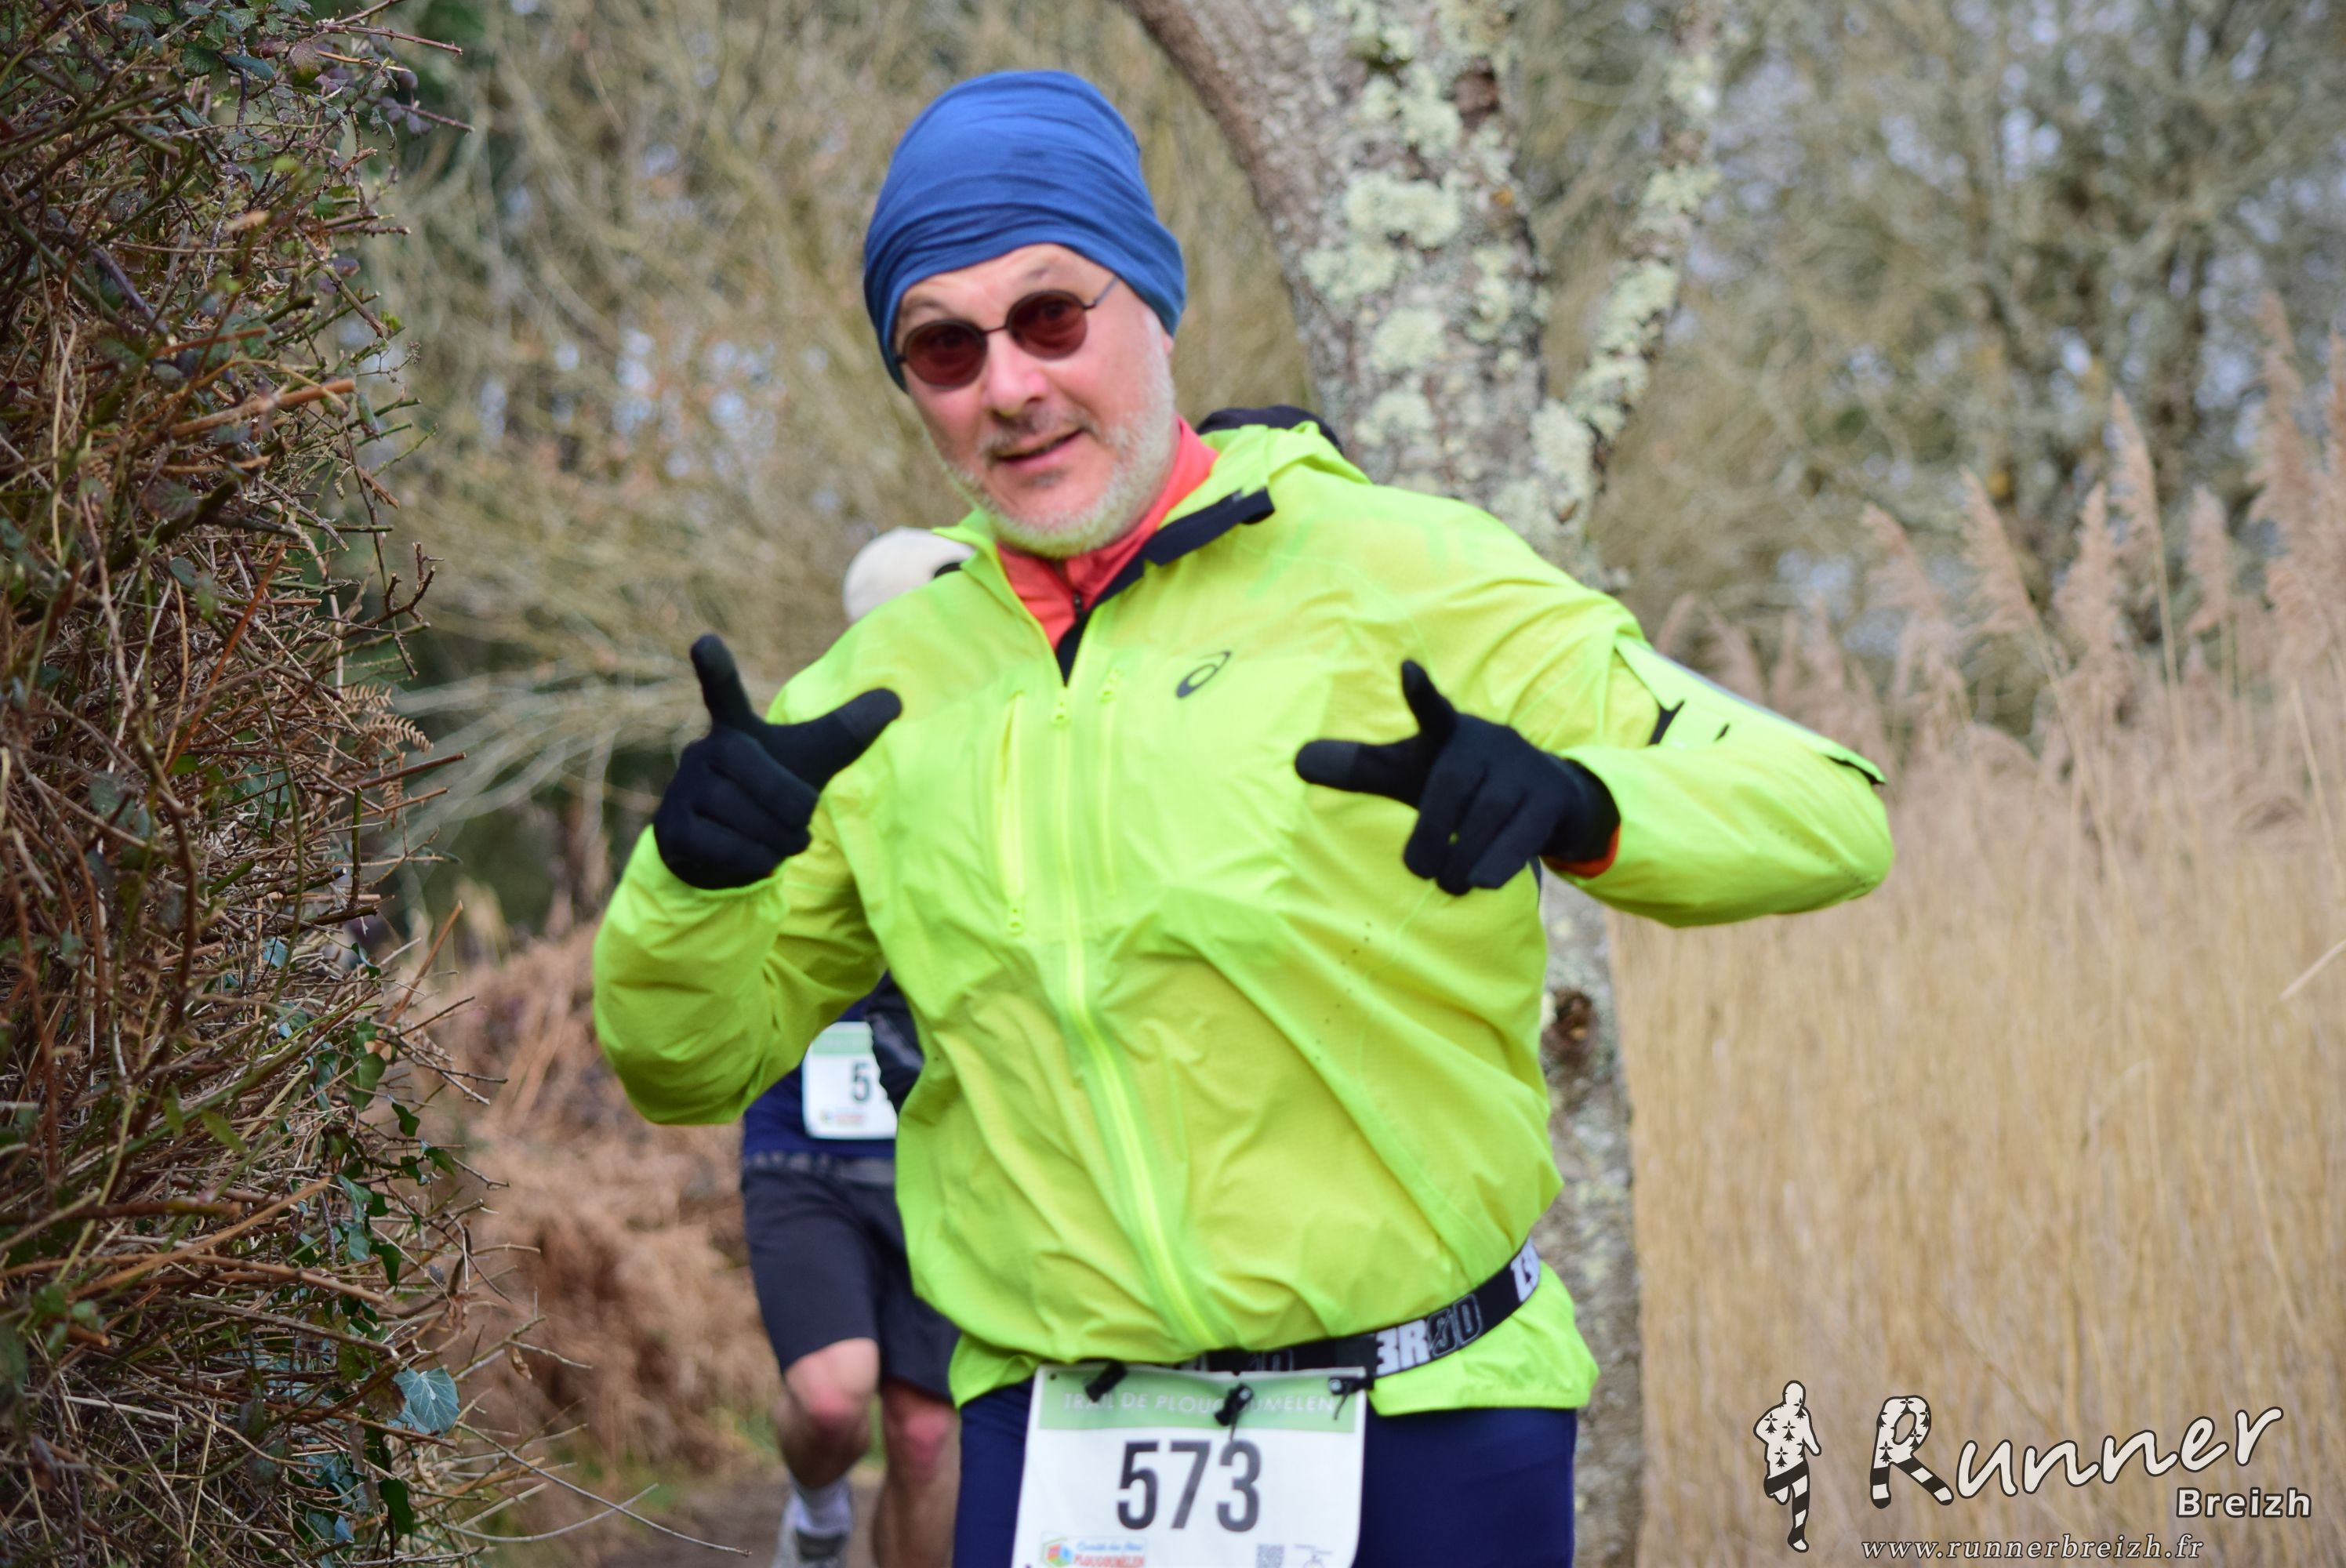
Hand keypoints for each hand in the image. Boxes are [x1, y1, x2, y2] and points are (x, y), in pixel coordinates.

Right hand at [651, 635, 900, 889]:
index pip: (724, 692)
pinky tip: (762, 859)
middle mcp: (704, 752)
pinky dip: (756, 860)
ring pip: (746, 818)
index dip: (716, 668)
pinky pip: (726, 847)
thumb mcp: (812, 760)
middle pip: (762, 776)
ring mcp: (683, 789)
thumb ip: (848, 732)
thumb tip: (895, 699)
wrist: (725, 851)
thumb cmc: (772, 793)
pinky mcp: (673, 830)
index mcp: (737, 729)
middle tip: (799, 820)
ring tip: (783, 842)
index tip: (706, 642)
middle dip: (792, 806)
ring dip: (778, 840)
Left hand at [1295, 660, 1615, 894]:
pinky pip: (1523, 834)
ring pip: (1487, 815)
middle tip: (1418, 869)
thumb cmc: (1465, 783)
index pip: (1432, 711)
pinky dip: (1497, 862)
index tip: (1407, 669)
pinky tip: (1479, 882)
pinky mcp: (1550, 800)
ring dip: (1461, 858)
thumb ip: (1361, 769)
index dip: (1420, 694)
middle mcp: (1488, 743)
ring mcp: (1523, 769)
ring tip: (1447, 882)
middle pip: (1450, 786)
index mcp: (1450, 734)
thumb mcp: (1413, 773)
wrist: (1550, 798)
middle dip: (1431, 832)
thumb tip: (1297, 761)